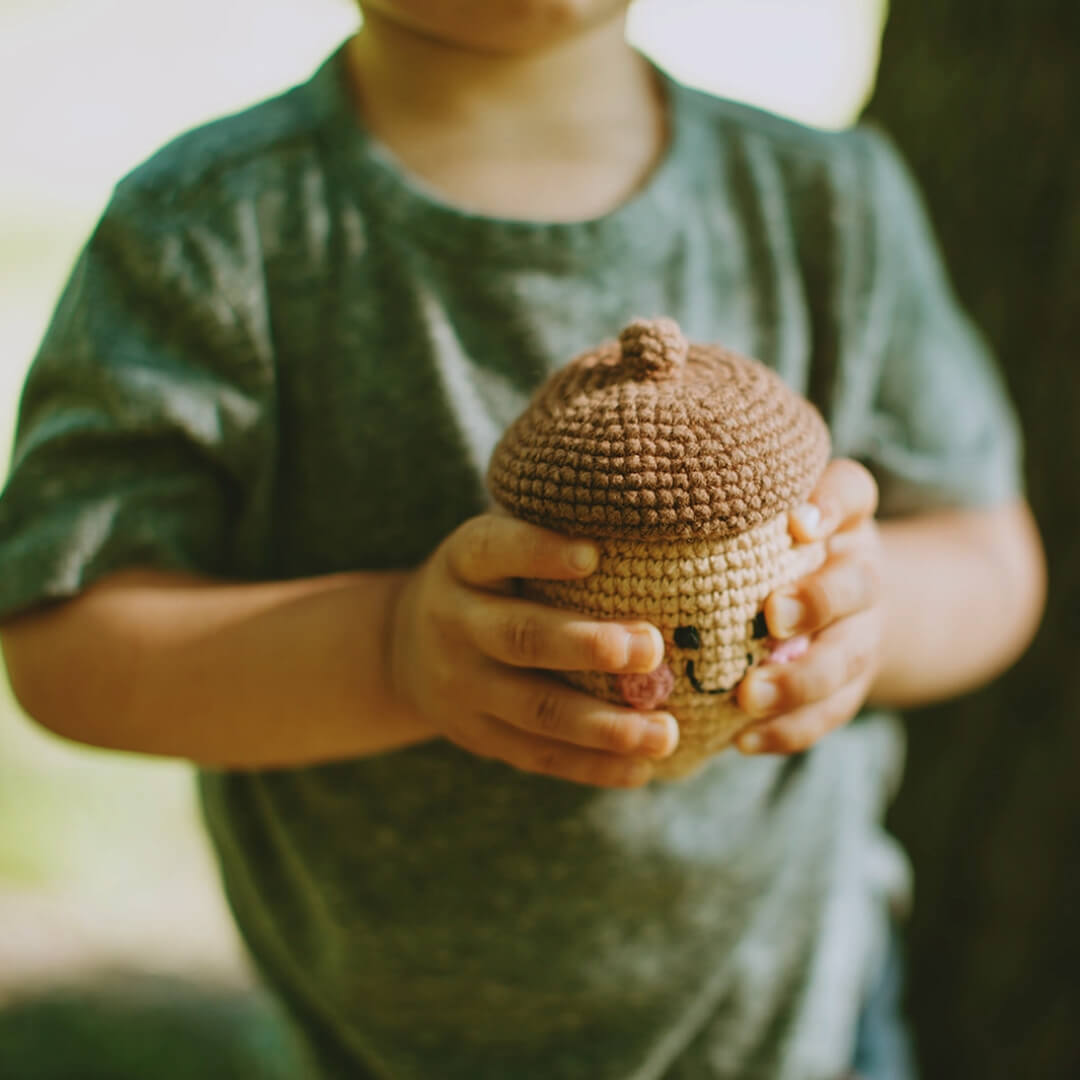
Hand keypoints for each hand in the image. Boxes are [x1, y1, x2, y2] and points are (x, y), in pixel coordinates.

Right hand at [389, 513, 677, 786]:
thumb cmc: (487, 581)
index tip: (593, 554)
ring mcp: (462, 687)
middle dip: (586, 646)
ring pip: (534, 708)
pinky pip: (537, 755)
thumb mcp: (494, 545)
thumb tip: (647, 517)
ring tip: (664, 733)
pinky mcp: (478, 735)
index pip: (493, 549)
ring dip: (603, 726)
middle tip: (651, 648)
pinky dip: (591, 766)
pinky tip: (641, 769)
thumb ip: (546, 531)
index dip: (538, 551)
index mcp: (462, 563)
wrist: (404, 647)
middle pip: (520, 637)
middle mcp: (454, 623)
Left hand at [734, 460, 883, 754]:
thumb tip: (652, 501)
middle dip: (817, 603)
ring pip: (845, 660)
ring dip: (799, 682)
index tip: (797, 522)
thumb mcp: (762, 515)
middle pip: (856, 586)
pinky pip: (828, 713)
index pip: (851, 493)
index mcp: (843, 520)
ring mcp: (862, 635)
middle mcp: (861, 574)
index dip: (829, 504)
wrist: (843, 608)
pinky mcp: (849, 688)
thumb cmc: (773, 550)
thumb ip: (730, 505)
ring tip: (749, 697)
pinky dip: (788, 730)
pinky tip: (743, 741)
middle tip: (773, 616)